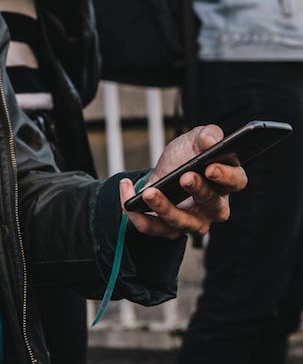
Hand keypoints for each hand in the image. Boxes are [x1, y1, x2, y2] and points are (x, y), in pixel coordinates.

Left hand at [120, 124, 246, 238]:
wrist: (162, 171)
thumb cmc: (185, 156)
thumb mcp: (194, 138)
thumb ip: (206, 134)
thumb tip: (209, 141)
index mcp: (226, 182)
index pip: (236, 181)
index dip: (226, 176)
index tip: (210, 167)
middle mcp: (214, 207)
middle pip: (213, 206)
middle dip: (198, 191)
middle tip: (185, 177)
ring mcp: (192, 222)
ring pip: (182, 222)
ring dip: (165, 208)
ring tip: (149, 192)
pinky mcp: (168, 229)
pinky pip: (152, 227)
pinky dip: (137, 213)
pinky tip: (127, 190)